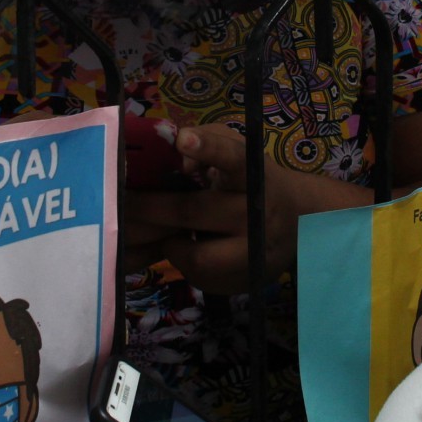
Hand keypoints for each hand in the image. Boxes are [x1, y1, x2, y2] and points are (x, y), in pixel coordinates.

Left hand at [121, 124, 367, 292]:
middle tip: (122, 204)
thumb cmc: (252, 181)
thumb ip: (209, 142)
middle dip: (152, 209)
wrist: (299, 225)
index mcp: (252, 174)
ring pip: (196, 257)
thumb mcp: (238, 152)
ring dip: (168, 244)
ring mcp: (253, 253)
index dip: (208, 149)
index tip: (182, 140)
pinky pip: (199, 277)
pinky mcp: (245, 281)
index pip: (233, 159)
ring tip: (159, 232)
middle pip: (195, 212)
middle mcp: (257, 214)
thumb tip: (176, 158)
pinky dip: (182, 262)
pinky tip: (181, 248)